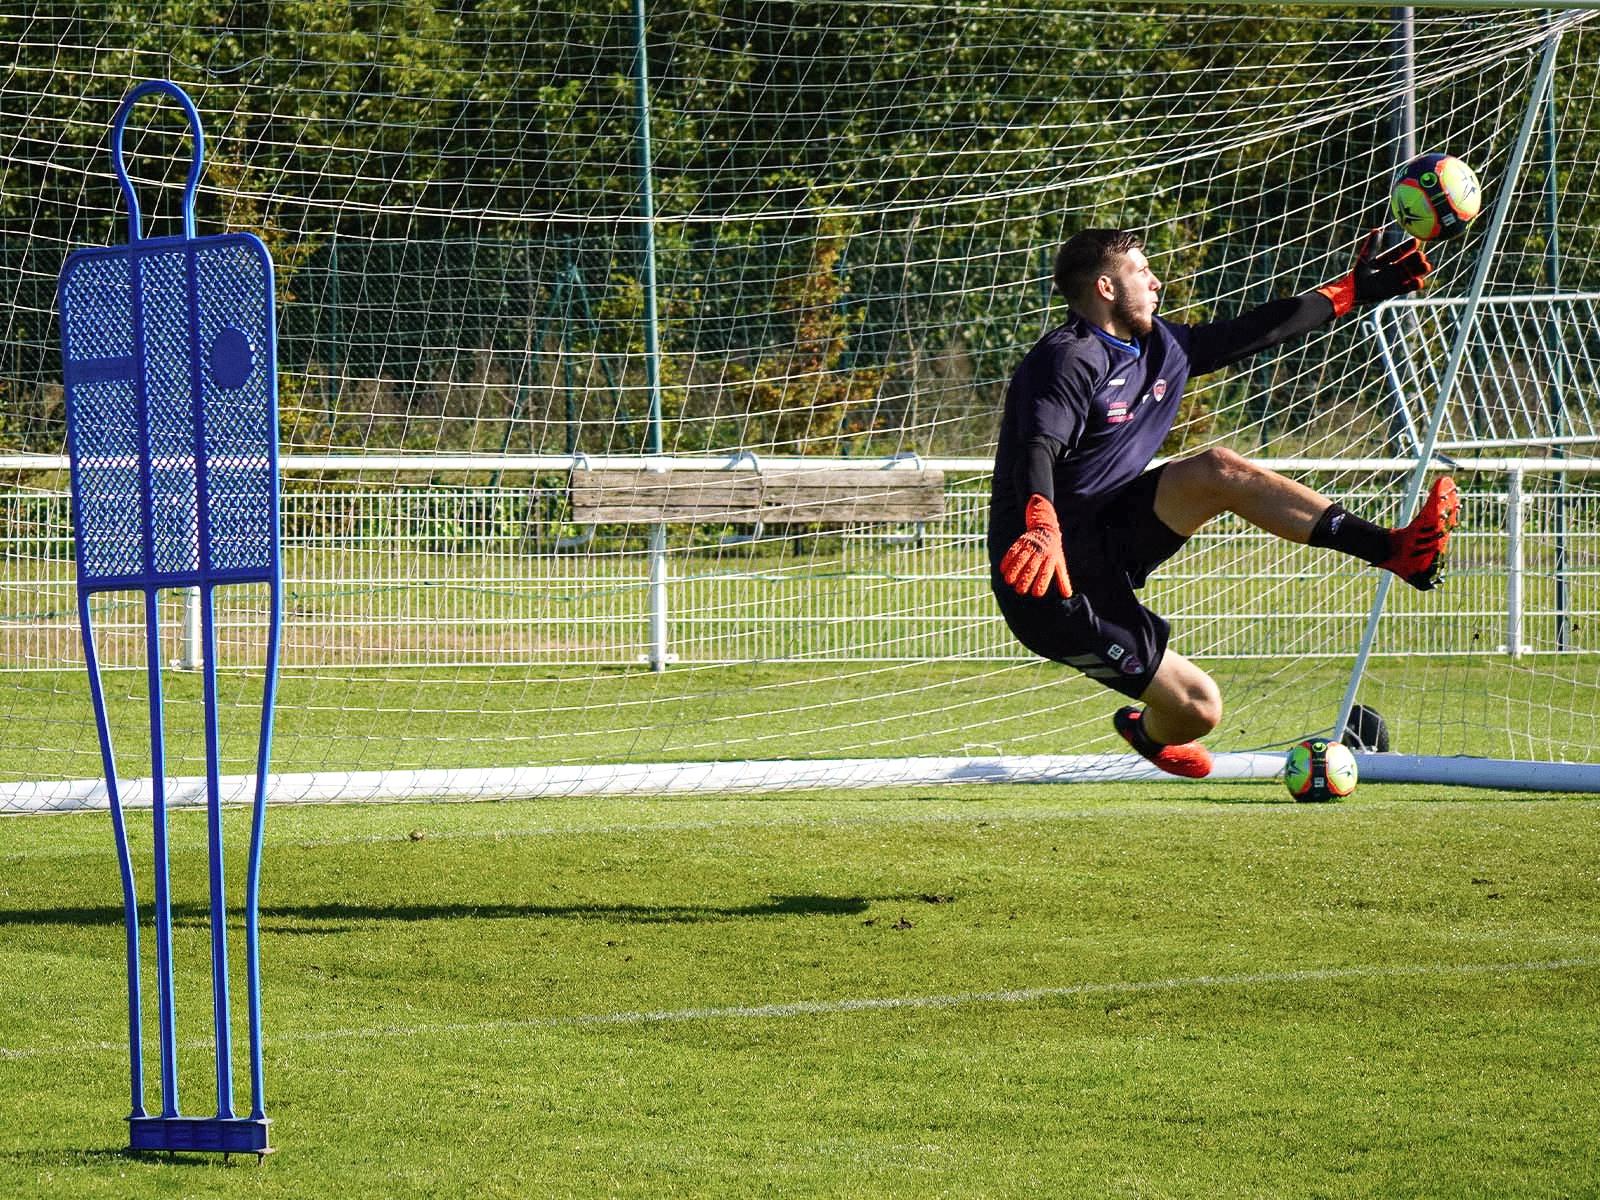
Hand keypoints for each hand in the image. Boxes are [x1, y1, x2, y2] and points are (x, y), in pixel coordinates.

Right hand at [1000, 494, 1072, 597]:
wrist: (1046, 528)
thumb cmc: (1053, 550)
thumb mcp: (1060, 562)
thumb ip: (1063, 579)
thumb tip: (1068, 595)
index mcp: (1051, 558)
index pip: (1046, 572)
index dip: (1041, 582)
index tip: (1036, 594)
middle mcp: (1040, 551)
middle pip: (1032, 567)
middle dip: (1025, 579)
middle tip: (1020, 591)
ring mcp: (1030, 546)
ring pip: (1020, 559)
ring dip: (1014, 571)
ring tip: (1009, 582)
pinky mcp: (1020, 541)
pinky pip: (1012, 552)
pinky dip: (1007, 561)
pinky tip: (1003, 570)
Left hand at [1316, 230, 1431, 315]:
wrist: (1352, 291)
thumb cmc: (1357, 274)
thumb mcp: (1366, 258)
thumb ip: (1372, 245)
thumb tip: (1377, 230)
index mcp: (1386, 261)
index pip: (1398, 252)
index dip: (1407, 247)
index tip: (1416, 241)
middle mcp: (1392, 270)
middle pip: (1407, 263)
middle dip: (1415, 260)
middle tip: (1421, 255)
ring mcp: (1394, 281)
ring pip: (1410, 274)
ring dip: (1418, 271)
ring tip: (1426, 266)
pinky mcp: (1393, 292)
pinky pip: (1406, 289)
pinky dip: (1412, 286)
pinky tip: (1419, 282)